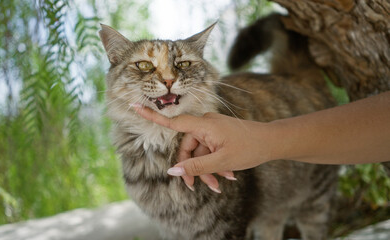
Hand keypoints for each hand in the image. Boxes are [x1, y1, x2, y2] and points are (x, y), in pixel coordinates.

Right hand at [133, 105, 273, 190]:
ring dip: (204, 170)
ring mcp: (211, 130)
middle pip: (186, 147)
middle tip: (197, 187)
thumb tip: (173, 171)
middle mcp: (205, 125)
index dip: (152, 116)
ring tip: (218, 186)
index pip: (173, 122)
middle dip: (191, 167)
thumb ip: (195, 166)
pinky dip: (212, 164)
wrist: (271, 142)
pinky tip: (224, 177)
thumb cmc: (248, 148)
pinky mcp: (217, 136)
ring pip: (198, 152)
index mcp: (204, 125)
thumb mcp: (221, 161)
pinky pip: (208, 151)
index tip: (134, 105)